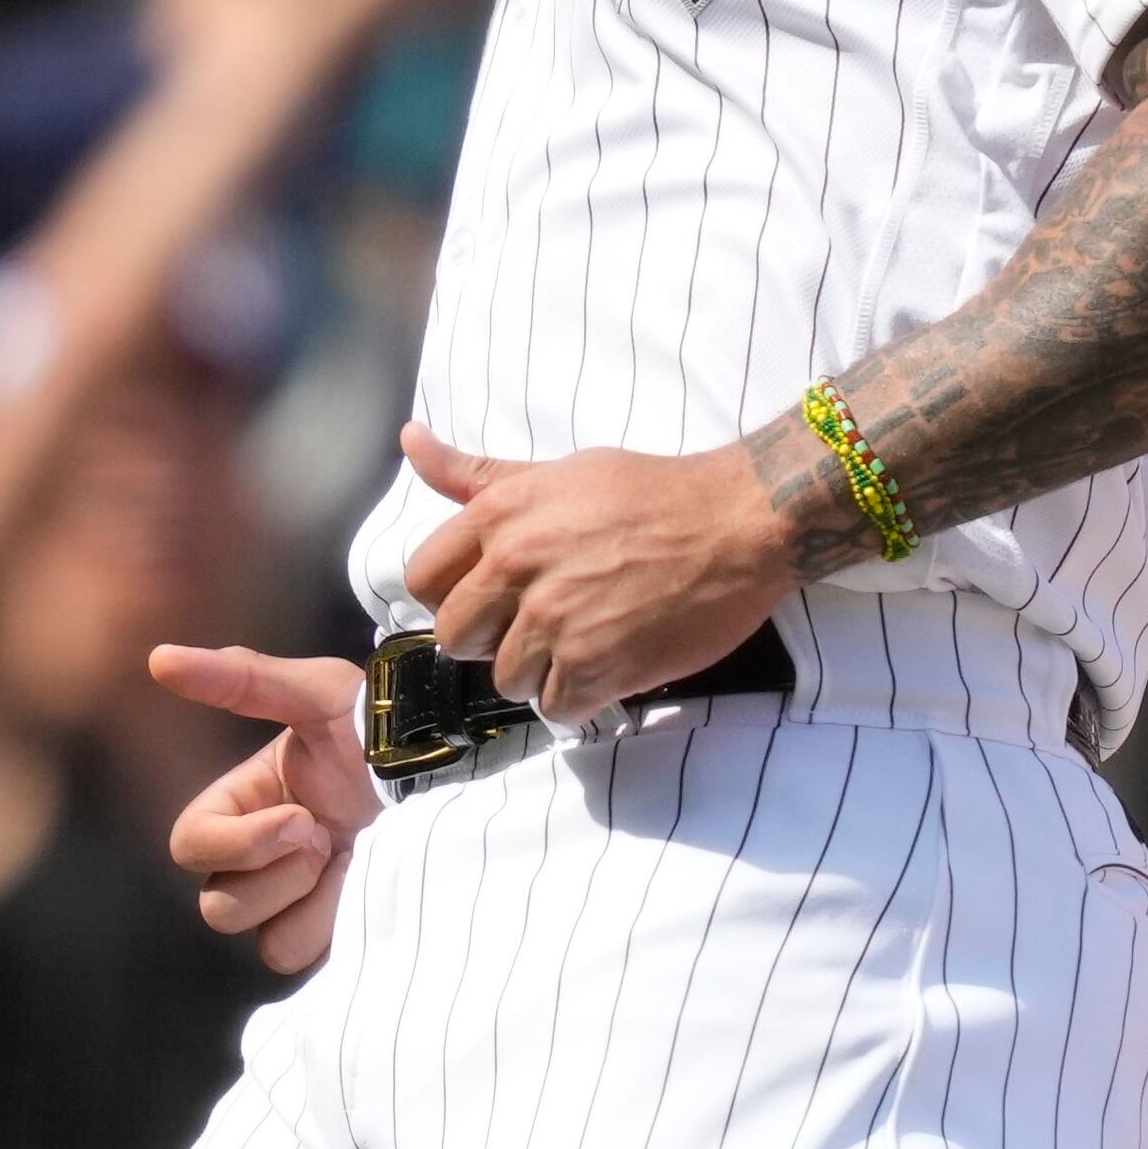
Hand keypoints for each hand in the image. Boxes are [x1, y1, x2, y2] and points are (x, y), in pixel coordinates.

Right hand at [150, 646, 377, 973]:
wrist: (461, 772)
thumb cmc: (388, 727)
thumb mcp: (320, 692)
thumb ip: (242, 680)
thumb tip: (157, 657)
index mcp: (246, 804)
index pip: (190, 845)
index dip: (236, 844)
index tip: (301, 819)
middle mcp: (265, 860)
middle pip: (218, 908)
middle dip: (279, 875)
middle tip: (330, 839)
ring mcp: (302, 903)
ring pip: (266, 943)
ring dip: (313, 903)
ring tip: (356, 862)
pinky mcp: (338, 937)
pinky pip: (311, 960)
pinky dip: (339, 925)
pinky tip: (371, 887)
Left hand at [398, 422, 794, 718]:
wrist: (737, 522)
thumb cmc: (650, 492)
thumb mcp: (556, 472)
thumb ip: (476, 474)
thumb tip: (410, 440)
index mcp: (499, 516)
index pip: (423, 579)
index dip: (455, 593)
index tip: (492, 596)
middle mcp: (516, 566)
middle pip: (455, 638)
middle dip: (490, 639)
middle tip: (539, 624)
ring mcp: (554, 620)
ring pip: (506, 679)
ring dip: (540, 672)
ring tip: (584, 641)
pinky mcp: (595, 665)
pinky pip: (555, 708)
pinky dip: (579, 699)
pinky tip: (607, 667)